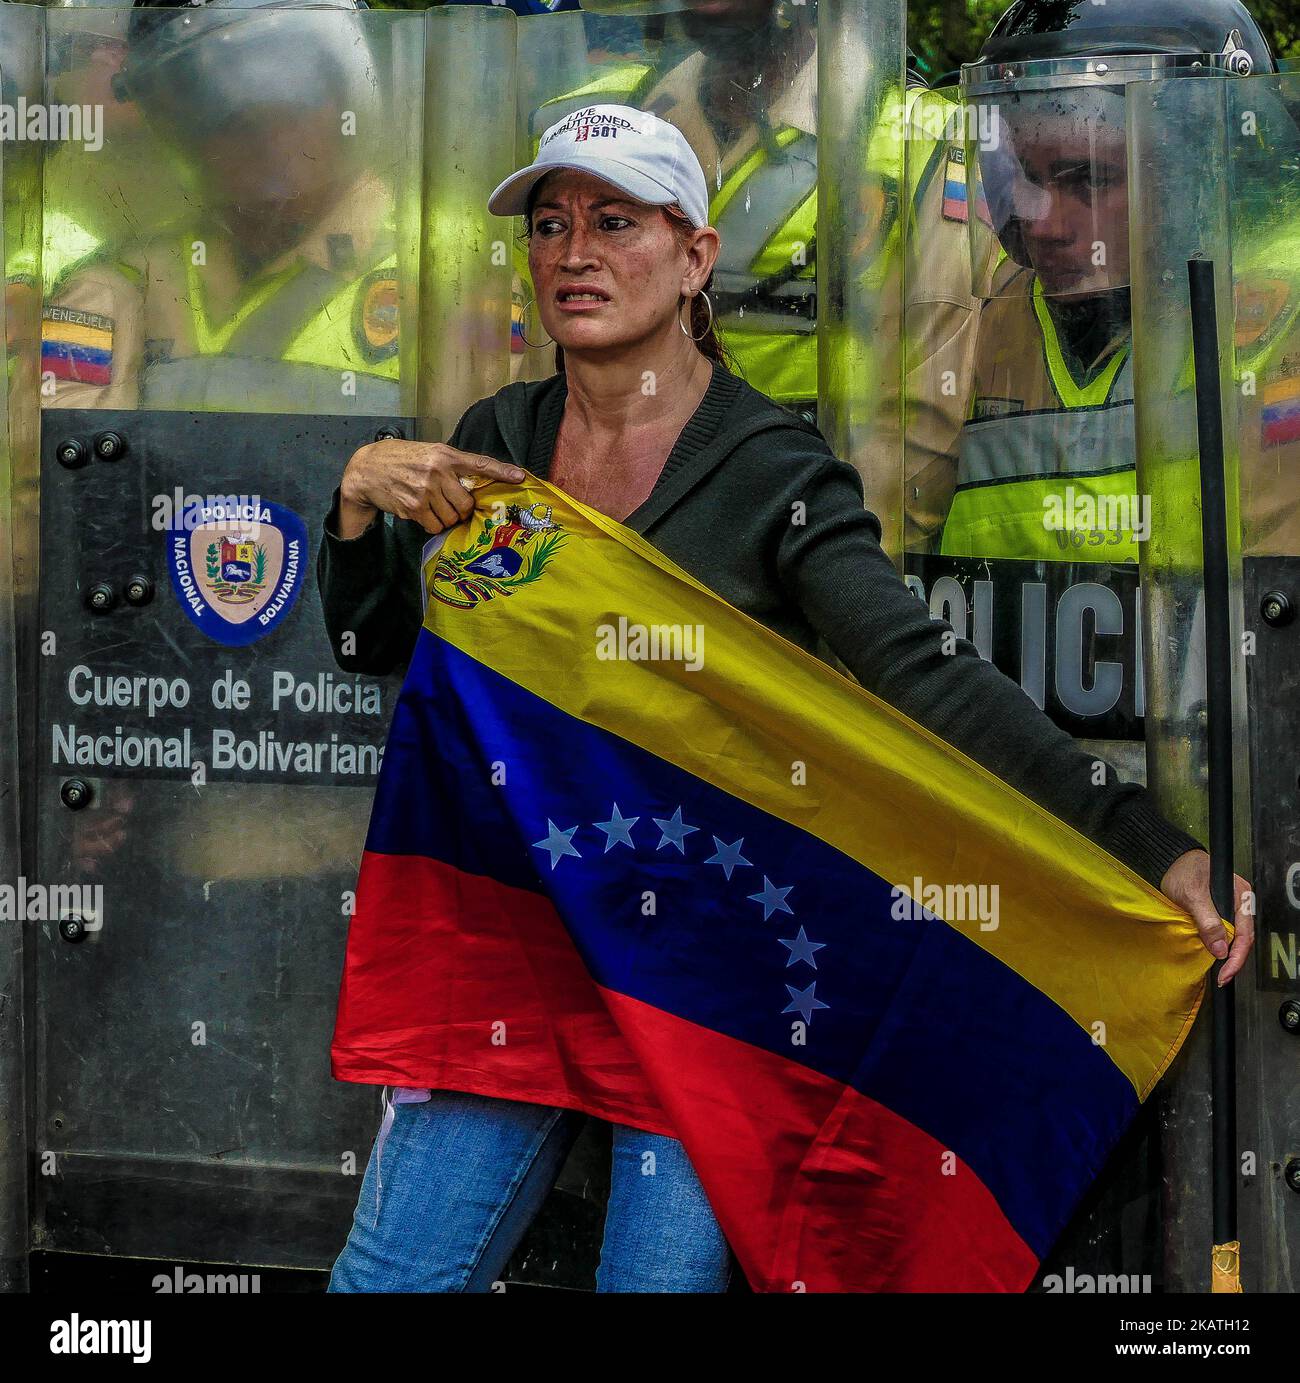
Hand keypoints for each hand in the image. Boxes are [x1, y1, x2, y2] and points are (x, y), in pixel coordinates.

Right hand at [338, 440, 524, 537]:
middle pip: (466, 502)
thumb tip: (475, 485)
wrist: (367, 469)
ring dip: (445, 517)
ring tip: (430, 505)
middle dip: (461, 508)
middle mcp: (437, 471)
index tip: (520, 476)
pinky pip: (435, 525)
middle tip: (449, 503)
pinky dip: (431, 524)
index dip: (502, 471)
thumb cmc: (402, 460)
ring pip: (452, 517)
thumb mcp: (428, 452)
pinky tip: (420, 512)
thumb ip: (451, 466)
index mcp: (445, 454)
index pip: (479, 463)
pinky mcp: (414, 507)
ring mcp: (426, 490)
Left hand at [1159, 849, 1253, 985]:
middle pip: (1242, 937)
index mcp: (1240, 896)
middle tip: (1221, 977)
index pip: (1245, 933)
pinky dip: (1218, 944)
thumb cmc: (1181, 871)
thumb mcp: (1192, 896)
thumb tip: (1221, 950)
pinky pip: (1222, 931)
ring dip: (1226, 953)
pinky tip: (1212, 954)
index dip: (1237, 957)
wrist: (1167, 859)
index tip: (1225, 973)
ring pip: (1232, 936)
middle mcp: (1239, 902)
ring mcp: (1229, 906)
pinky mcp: (1217, 910)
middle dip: (1233, 959)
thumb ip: (1207, 921)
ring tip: (1218, 970)